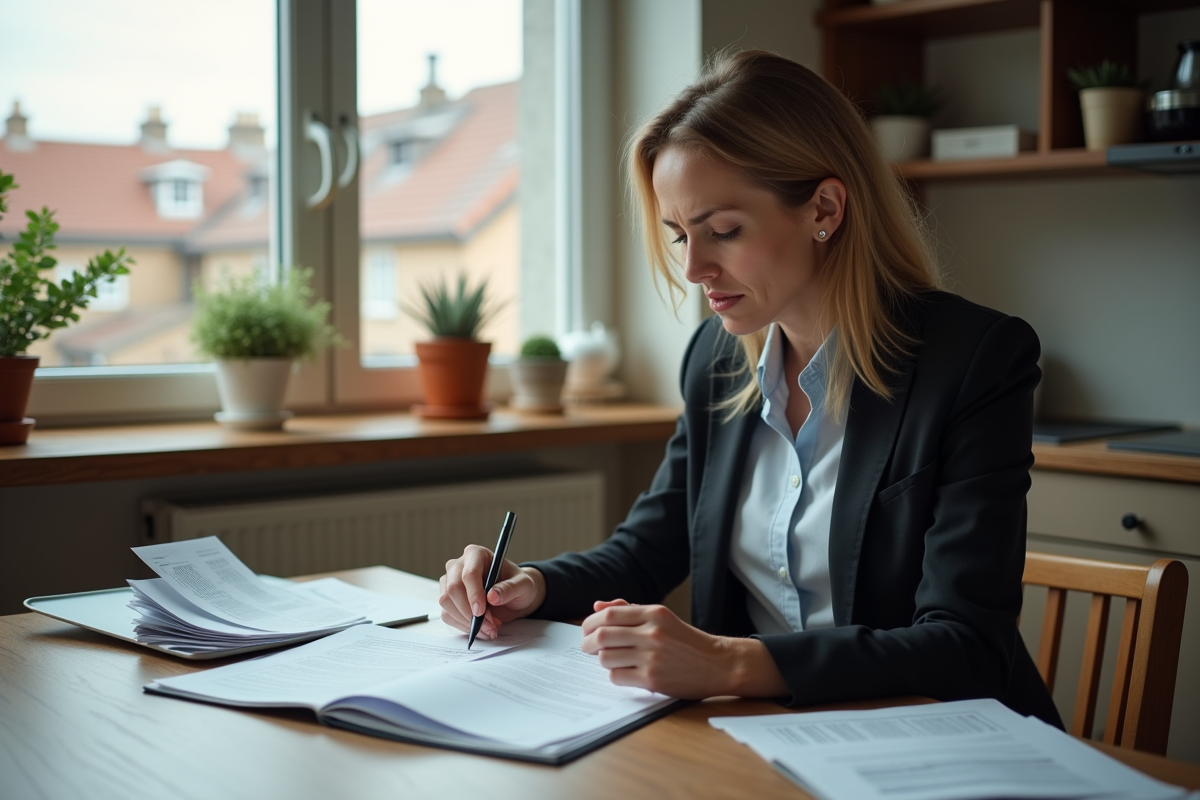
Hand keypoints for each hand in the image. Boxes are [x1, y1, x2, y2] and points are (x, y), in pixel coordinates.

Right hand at [438, 545, 545, 639]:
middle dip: (469, 612)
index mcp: (476, 554)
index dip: (473, 594)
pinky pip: (447, 614)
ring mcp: (449, 582)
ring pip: (446, 603)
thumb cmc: (517, 584)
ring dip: (466, 621)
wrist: (514, 596)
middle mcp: (459, 566)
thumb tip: (492, 596)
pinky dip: (463, 626)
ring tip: (489, 627)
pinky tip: (480, 628)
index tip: (481, 612)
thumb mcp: (523, 585)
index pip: (469, 573)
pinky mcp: (448, 599)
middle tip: (489, 625)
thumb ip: (510, 589)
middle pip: (453, 589)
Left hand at [580, 600, 788, 698]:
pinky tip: (624, 672)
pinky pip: (617, 676)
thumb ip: (630, 610)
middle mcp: (652, 633)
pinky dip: (615, 675)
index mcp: (654, 613)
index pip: (610, 615)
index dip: (591, 622)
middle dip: (588, 642)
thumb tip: (599, 606)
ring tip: (610, 660)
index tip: (587, 630)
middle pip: (603, 635)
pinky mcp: (653, 678)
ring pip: (607, 658)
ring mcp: (652, 657)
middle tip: (588, 647)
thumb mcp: (662, 618)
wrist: (718, 664)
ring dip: (602, 660)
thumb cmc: (687, 641)